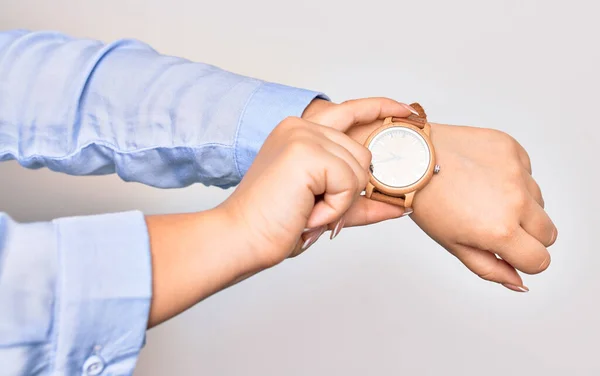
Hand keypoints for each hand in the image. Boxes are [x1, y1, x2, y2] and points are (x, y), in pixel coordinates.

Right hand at [145, 98, 413, 326]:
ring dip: (340, 202)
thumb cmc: (276, 223)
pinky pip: (348, 182)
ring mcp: (302, 136)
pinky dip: (334, 207)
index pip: (350, 112)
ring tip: (306, 211)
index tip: (408, 111)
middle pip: (363, 154)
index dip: (380, 108)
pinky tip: (307, 212)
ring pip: (359, 169)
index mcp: (300, 132)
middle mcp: (301, 126)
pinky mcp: (306, 152)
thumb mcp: (327, 207)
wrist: (242, 237)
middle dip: (348, 192)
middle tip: (314, 210)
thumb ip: (361, 201)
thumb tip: (400, 205)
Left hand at [346, 120, 556, 291]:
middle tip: (495, 224)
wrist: (411, 160)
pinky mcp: (512, 149)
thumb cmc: (427, 203)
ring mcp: (516, 172)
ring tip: (482, 197)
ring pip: (538, 201)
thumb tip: (519, 282)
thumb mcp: (453, 244)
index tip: (510, 252)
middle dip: (527, 236)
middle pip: (548, 233)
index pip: (540, 260)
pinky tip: (482, 176)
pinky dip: (512, 178)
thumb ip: (490, 267)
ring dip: (520, 204)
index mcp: (499, 231)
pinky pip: (526, 172)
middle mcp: (515, 201)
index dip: (525, 261)